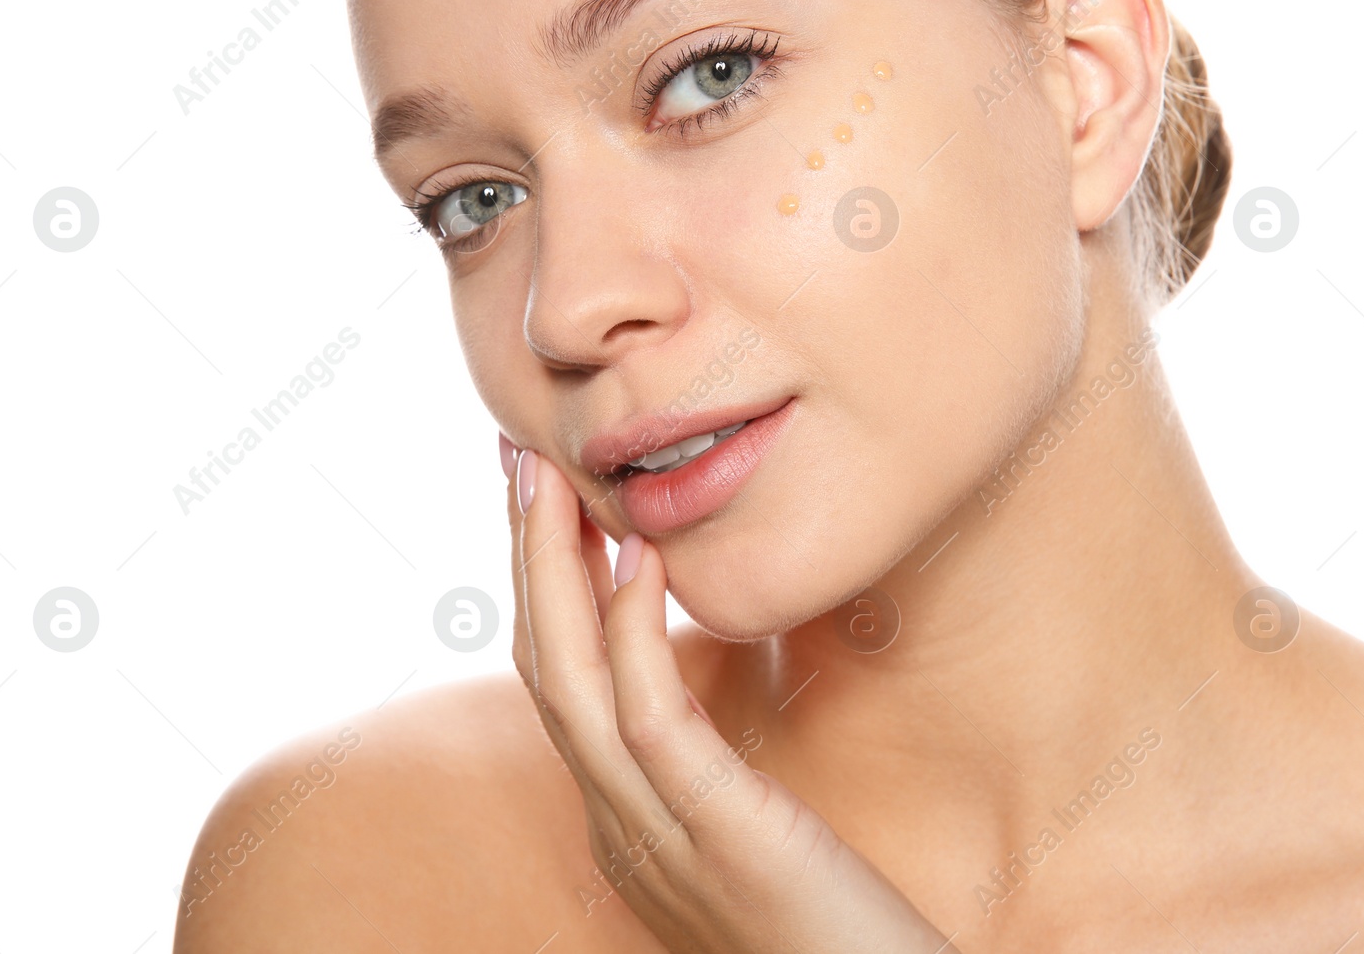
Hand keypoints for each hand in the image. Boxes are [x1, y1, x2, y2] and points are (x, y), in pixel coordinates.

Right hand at [502, 438, 955, 952]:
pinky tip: (635, 554)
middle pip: (542, 669)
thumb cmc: (844, 929)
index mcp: (626, 820)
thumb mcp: (758, 831)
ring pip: (569, 683)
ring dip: (550, 570)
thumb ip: (717, 765)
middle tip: (519, 457)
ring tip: (550, 476)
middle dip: (523, 556)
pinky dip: (629, 629)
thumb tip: (714, 669)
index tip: (542, 500)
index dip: (540, 587)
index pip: (559, 684)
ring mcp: (656, 838)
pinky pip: (650, 717)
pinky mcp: (717, 836)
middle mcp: (618, 828)